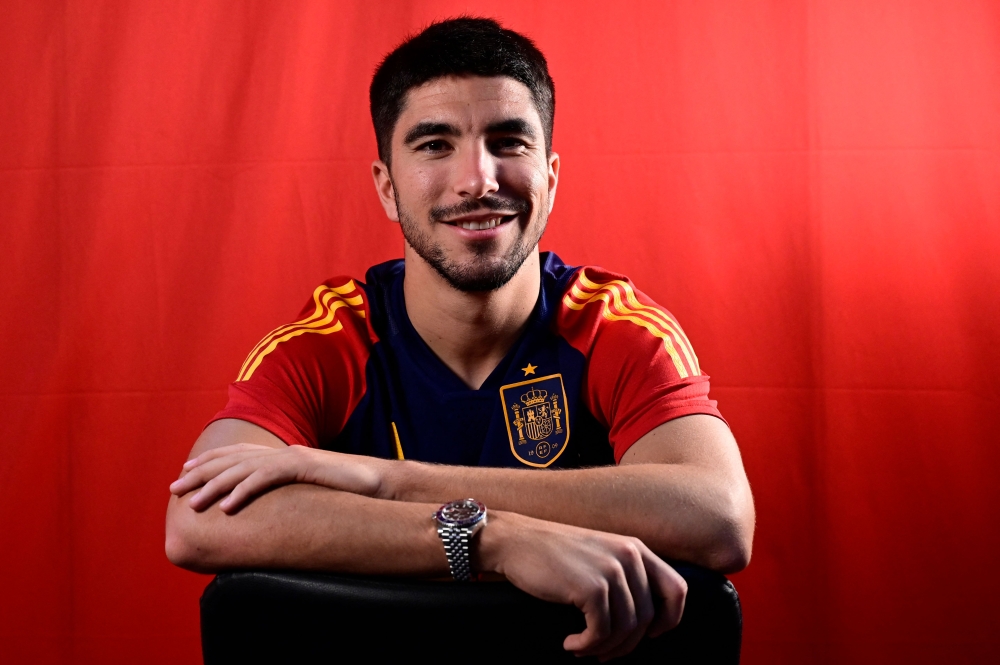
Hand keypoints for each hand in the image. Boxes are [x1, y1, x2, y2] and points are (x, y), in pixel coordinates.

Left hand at [169, 444, 387, 512]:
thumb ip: (287, 494)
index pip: (238, 455)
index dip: (209, 461)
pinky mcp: (304, 466)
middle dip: (200, 473)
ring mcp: (293, 457)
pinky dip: (244, 491)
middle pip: (232, 459)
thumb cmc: (346, 492)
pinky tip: (227, 508)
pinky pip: (267, 478)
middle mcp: (283, 452)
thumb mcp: (308, 491)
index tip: (185, 473)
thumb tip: (269, 512)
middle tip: (174, 489)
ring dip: (214, 486)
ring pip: (243, 469)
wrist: (379, 483)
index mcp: (283, 456)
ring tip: (193, 503)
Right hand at [478, 512, 686, 660]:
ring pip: (626, 629)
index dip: (670, 619)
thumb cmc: (553, 553)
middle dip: (626, 644)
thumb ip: (625, 574)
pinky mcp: (591, 588)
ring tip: (584, 648)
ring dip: (604, 648)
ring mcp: (611, 571)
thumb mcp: (599, 554)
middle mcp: (629, 556)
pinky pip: (601, 632)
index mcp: (636, 548)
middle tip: (603, 652)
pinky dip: (587, 646)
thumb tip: (643, 621)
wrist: (516, 541)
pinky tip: (571, 643)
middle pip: (648, 618)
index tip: (650, 634)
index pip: (677, 589)